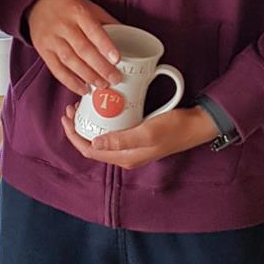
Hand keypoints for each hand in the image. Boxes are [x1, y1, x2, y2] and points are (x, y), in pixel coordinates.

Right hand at [27, 0, 119, 93]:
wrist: (39, 3)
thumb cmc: (69, 6)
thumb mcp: (89, 6)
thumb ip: (106, 21)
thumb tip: (127, 35)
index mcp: (78, 12)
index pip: (93, 30)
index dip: (105, 46)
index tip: (117, 59)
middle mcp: (63, 25)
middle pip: (83, 49)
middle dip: (100, 67)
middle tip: (114, 78)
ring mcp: (52, 39)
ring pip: (70, 61)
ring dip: (87, 76)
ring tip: (102, 85)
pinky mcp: (44, 51)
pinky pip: (57, 69)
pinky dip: (70, 82)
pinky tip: (83, 89)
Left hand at [61, 103, 218, 166]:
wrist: (196, 126)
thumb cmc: (174, 129)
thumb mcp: (146, 133)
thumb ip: (121, 140)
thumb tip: (95, 142)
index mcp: (124, 157)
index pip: (90, 150)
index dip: (74, 135)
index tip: (67, 117)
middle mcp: (125, 155)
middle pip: (93, 145)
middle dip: (78, 128)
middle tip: (71, 108)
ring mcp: (131, 147)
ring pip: (102, 137)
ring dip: (90, 124)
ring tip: (82, 106)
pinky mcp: (137, 137)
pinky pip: (113, 132)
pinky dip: (104, 120)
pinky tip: (103, 108)